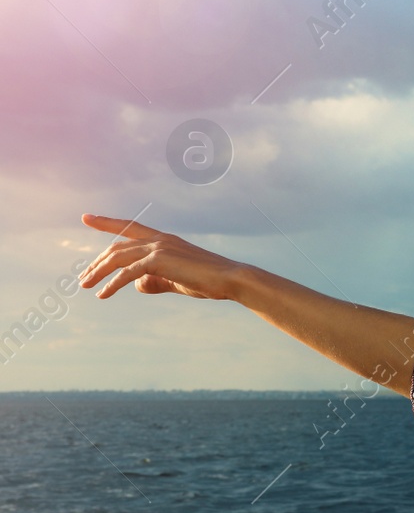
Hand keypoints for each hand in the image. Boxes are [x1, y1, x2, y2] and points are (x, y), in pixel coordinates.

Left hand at [78, 215, 246, 300]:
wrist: (231, 279)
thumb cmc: (209, 280)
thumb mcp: (177, 280)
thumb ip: (156, 281)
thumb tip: (137, 285)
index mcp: (164, 240)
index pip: (130, 227)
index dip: (106, 223)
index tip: (87, 218)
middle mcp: (159, 239)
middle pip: (117, 246)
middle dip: (97, 262)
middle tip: (84, 278)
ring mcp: (158, 248)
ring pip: (117, 258)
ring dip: (98, 272)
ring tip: (86, 286)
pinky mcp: (158, 261)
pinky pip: (127, 272)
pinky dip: (113, 284)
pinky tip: (104, 294)